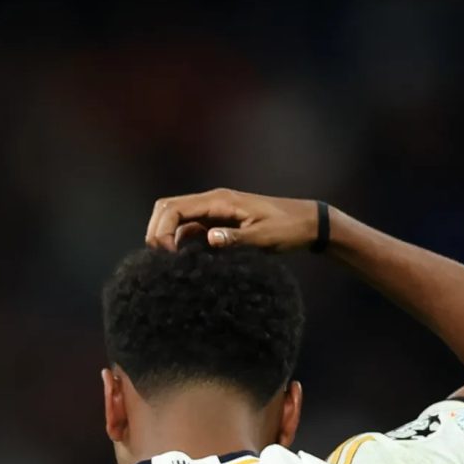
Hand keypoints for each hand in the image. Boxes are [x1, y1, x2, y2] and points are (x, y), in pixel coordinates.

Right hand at [145, 189, 321, 252]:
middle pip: (166, 209)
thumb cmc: (288, 228)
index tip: (167, 256)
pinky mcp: (217, 222)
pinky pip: (189, 228)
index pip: (173, 209)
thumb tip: (207, 238)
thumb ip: (235, 238)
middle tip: (162, 260)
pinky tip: (190, 260)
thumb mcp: (264, 236)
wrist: (307, 223)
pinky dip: (181, 242)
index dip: (161, 231)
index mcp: (220, 201)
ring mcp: (213, 211)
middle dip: (156, 232)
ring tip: (174, 262)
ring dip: (167, 237)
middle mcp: (212, 202)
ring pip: (174, 218)